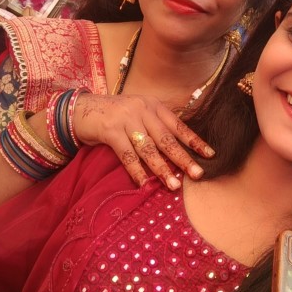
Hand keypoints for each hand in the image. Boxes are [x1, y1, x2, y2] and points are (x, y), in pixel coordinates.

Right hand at [73, 92, 214, 189]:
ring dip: (162, 169)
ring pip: (149, 148)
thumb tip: (177, 151)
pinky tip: (145, 183)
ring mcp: (126, 119)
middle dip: (183, 158)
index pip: (178, 126)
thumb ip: (155, 127)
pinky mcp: (110, 130)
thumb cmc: (114, 116)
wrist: (81, 109)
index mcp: (153, 106)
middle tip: (197, 174)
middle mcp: (143, 110)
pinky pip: (127, 155)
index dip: (194, 141)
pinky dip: (136, 170)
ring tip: (173, 185)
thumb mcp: (138, 115)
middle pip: (166, 139)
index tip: (210, 155)